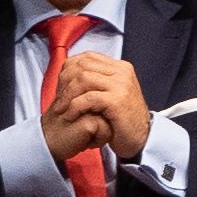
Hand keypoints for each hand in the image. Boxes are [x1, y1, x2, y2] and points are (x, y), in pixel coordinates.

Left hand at [41, 47, 146, 167]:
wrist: (139, 139)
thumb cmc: (120, 119)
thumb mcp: (109, 93)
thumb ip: (95, 80)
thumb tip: (67, 70)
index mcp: (119, 67)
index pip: (86, 57)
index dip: (68, 70)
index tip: (60, 87)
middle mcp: (122, 72)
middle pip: (82, 66)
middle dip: (64, 82)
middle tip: (58, 99)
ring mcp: (122, 85)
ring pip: (83, 79)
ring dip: (66, 94)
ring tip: (60, 109)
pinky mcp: (118, 100)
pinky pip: (88, 98)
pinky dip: (74, 106)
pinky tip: (69, 115)